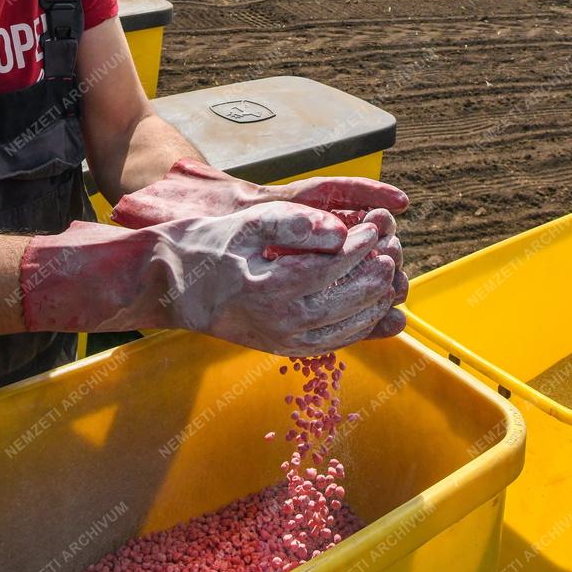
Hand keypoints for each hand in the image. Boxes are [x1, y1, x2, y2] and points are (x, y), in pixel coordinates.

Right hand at [111, 160, 409, 324]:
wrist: (178, 287)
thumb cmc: (213, 247)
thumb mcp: (249, 224)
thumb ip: (294, 224)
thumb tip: (338, 230)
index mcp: (272, 289)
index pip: (334, 267)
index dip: (362, 244)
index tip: (376, 224)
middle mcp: (281, 322)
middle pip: (348, 299)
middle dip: (377, 271)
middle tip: (393, 246)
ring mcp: (285, 340)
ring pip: (347, 326)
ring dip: (376, 300)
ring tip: (390, 272)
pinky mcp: (286, 348)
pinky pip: (335, 342)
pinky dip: (360, 325)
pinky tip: (374, 306)